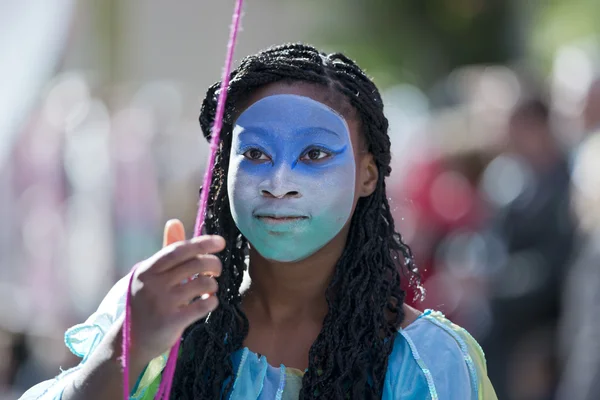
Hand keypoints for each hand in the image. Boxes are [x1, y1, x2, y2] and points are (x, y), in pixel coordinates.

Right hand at [128, 219, 224, 363]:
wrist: (130, 342)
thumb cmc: (146, 304)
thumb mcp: (151, 276)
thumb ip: (167, 251)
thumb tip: (175, 221)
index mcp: (147, 270)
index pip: (179, 250)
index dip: (202, 243)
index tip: (220, 242)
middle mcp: (153, 284)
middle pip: (194, 264)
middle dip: (213, 264)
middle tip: (217, 269)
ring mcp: (162, 303)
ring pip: (202, 283)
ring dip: (213, 284)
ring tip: (210, 288)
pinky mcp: (171, 321)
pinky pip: (203, 305)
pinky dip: (212, 301)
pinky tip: (209, 302)